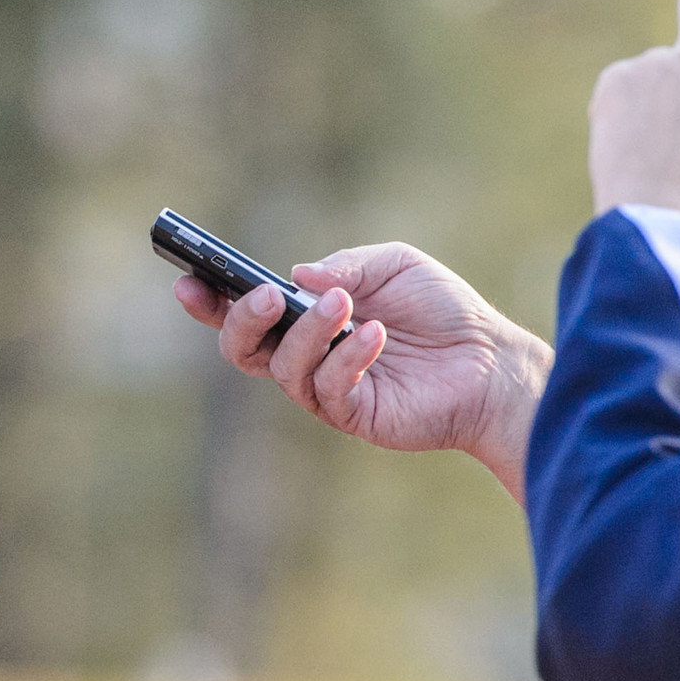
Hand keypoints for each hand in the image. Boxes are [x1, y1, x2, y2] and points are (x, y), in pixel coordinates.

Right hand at [173, 247, 552, 502]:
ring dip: (308, 330)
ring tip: (344, 304)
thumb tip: (297, 275)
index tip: (188, 282)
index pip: (247, 314)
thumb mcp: (394, 265)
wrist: (491, 361)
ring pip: (285, 367)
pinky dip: (348, 357)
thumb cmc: (444, 311)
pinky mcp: (354, 415)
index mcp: (309, 318)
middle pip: (243, 350)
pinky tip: (376, 335)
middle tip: (265, 296)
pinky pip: (329, 389)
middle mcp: (309, 357)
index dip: (211, 301)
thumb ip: (346, 265)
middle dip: (242, 321)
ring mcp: (328, 390)